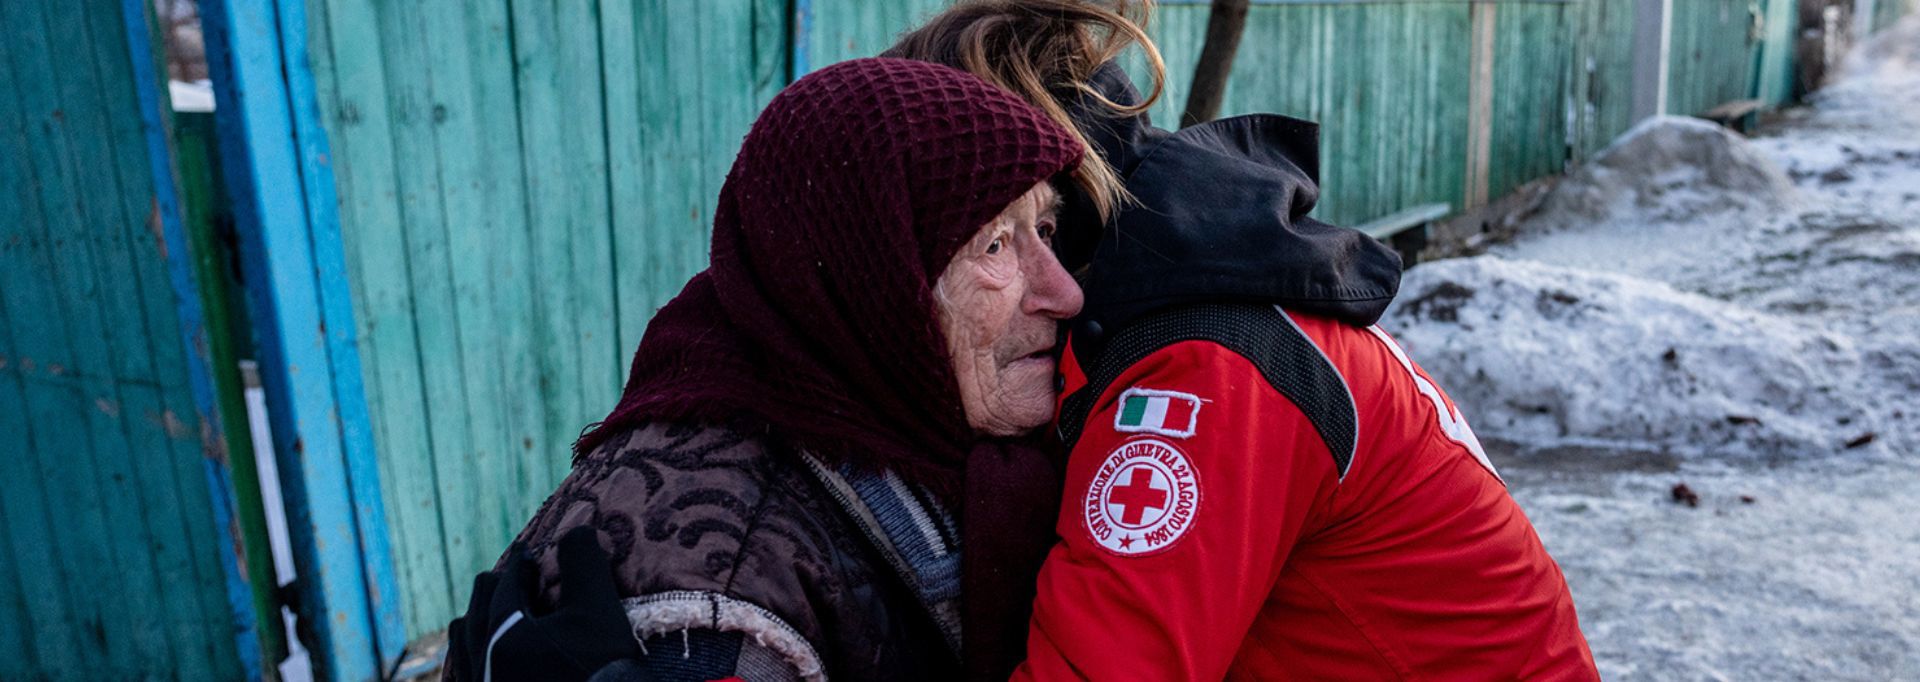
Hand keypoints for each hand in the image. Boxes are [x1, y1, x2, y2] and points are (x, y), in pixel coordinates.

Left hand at [444, 526, 638, 680]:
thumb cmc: (601, 672)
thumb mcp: (600, 612)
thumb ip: (585, 563)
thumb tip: (578, 530)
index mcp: (501, 634)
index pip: (506, 584)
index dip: (524, 565)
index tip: (535, 556)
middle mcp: (479, 665)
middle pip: (474, 612)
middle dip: (495, 590)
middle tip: (515, 581)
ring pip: (461, 647)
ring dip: (477, 623)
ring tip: (494, 618)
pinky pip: (464, 677)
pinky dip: (473, 660)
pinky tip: (490, 660)